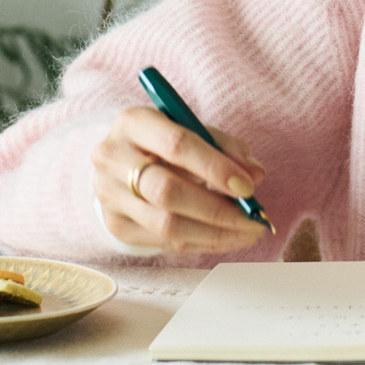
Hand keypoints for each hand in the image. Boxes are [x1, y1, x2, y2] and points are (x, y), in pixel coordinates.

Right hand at [92, 106, 269, 253]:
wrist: (124, 161)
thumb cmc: (167, 142)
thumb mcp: (196, 130)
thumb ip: (228, 148)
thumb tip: (255, 174)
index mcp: (133, 122)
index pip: (176, 145)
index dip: (215, 167)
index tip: (247, 187)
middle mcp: (113, 157)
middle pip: (167, 191)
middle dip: (217, 209)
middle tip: (252, 218)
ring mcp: (109, 195)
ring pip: (166, 224)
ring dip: (214, 233)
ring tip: (247, 231)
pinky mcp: (116, 224)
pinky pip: (164, 242)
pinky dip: (202, 242)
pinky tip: (226, 237)